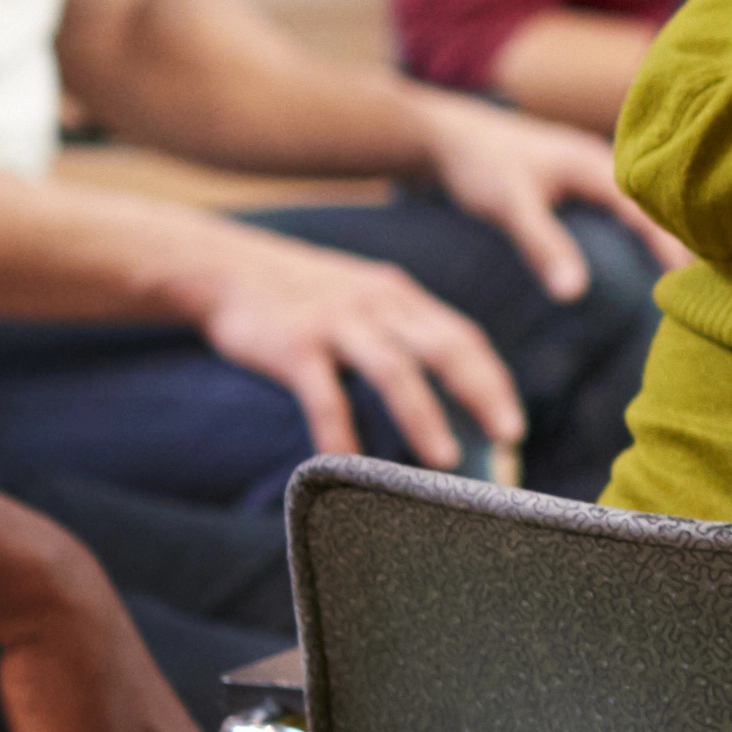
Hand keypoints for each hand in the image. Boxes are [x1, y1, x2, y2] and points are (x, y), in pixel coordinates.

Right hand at [182, 219, 525, 465]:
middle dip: (482, 393)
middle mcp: (376, 305)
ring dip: (424, 417)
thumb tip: (437, 389)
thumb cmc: (296, 294)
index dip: (492, 380)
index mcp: (398, 296)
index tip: (511, 424)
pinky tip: (349, 466)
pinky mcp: (294, 345)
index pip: (462, 337)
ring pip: (394, 371)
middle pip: (444, 348)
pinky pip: (326, 396)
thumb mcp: (357, 297)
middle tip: (509, 438)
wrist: (221, 266)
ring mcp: (336, 323)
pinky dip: (341, 432)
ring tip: (447, 461)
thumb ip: (396, 332)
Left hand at [407, 86, 681, 295]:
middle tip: (716, 276)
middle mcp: (603, 160)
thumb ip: (544, 247)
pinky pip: (626, 198)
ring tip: (693, 264)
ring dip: (667, 225)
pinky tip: (648, 242)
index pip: (653, 208)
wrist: (443, 134)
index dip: (678, 242)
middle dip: (687, 232)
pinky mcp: (578, 176)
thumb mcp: (511, 206)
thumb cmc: (479, 164)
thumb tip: (575, 294)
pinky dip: (643, 220)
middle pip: (659, 198)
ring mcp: (592, 166)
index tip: (700, 278)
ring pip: (644, 197)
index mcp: (597, 163)